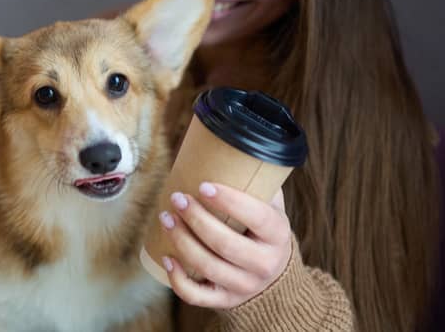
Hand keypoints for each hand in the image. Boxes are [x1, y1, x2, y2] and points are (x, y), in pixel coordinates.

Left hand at [157, 182, 292, 308]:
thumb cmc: (264, 233)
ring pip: (207, 266)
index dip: (229, 201)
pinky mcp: (225, 301)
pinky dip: (178, 279)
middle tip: (177, 198)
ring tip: (166, 218)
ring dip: (181, 241)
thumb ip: (259, 183)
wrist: (275, 278)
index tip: (203, 186)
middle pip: (224, 243)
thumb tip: (234, 143)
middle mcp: (263, 264)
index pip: (255, 216)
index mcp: (277, 235)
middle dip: (196, 218)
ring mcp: (244, 286)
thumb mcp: (272, 209)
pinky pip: (198, 295)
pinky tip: (167, 257)